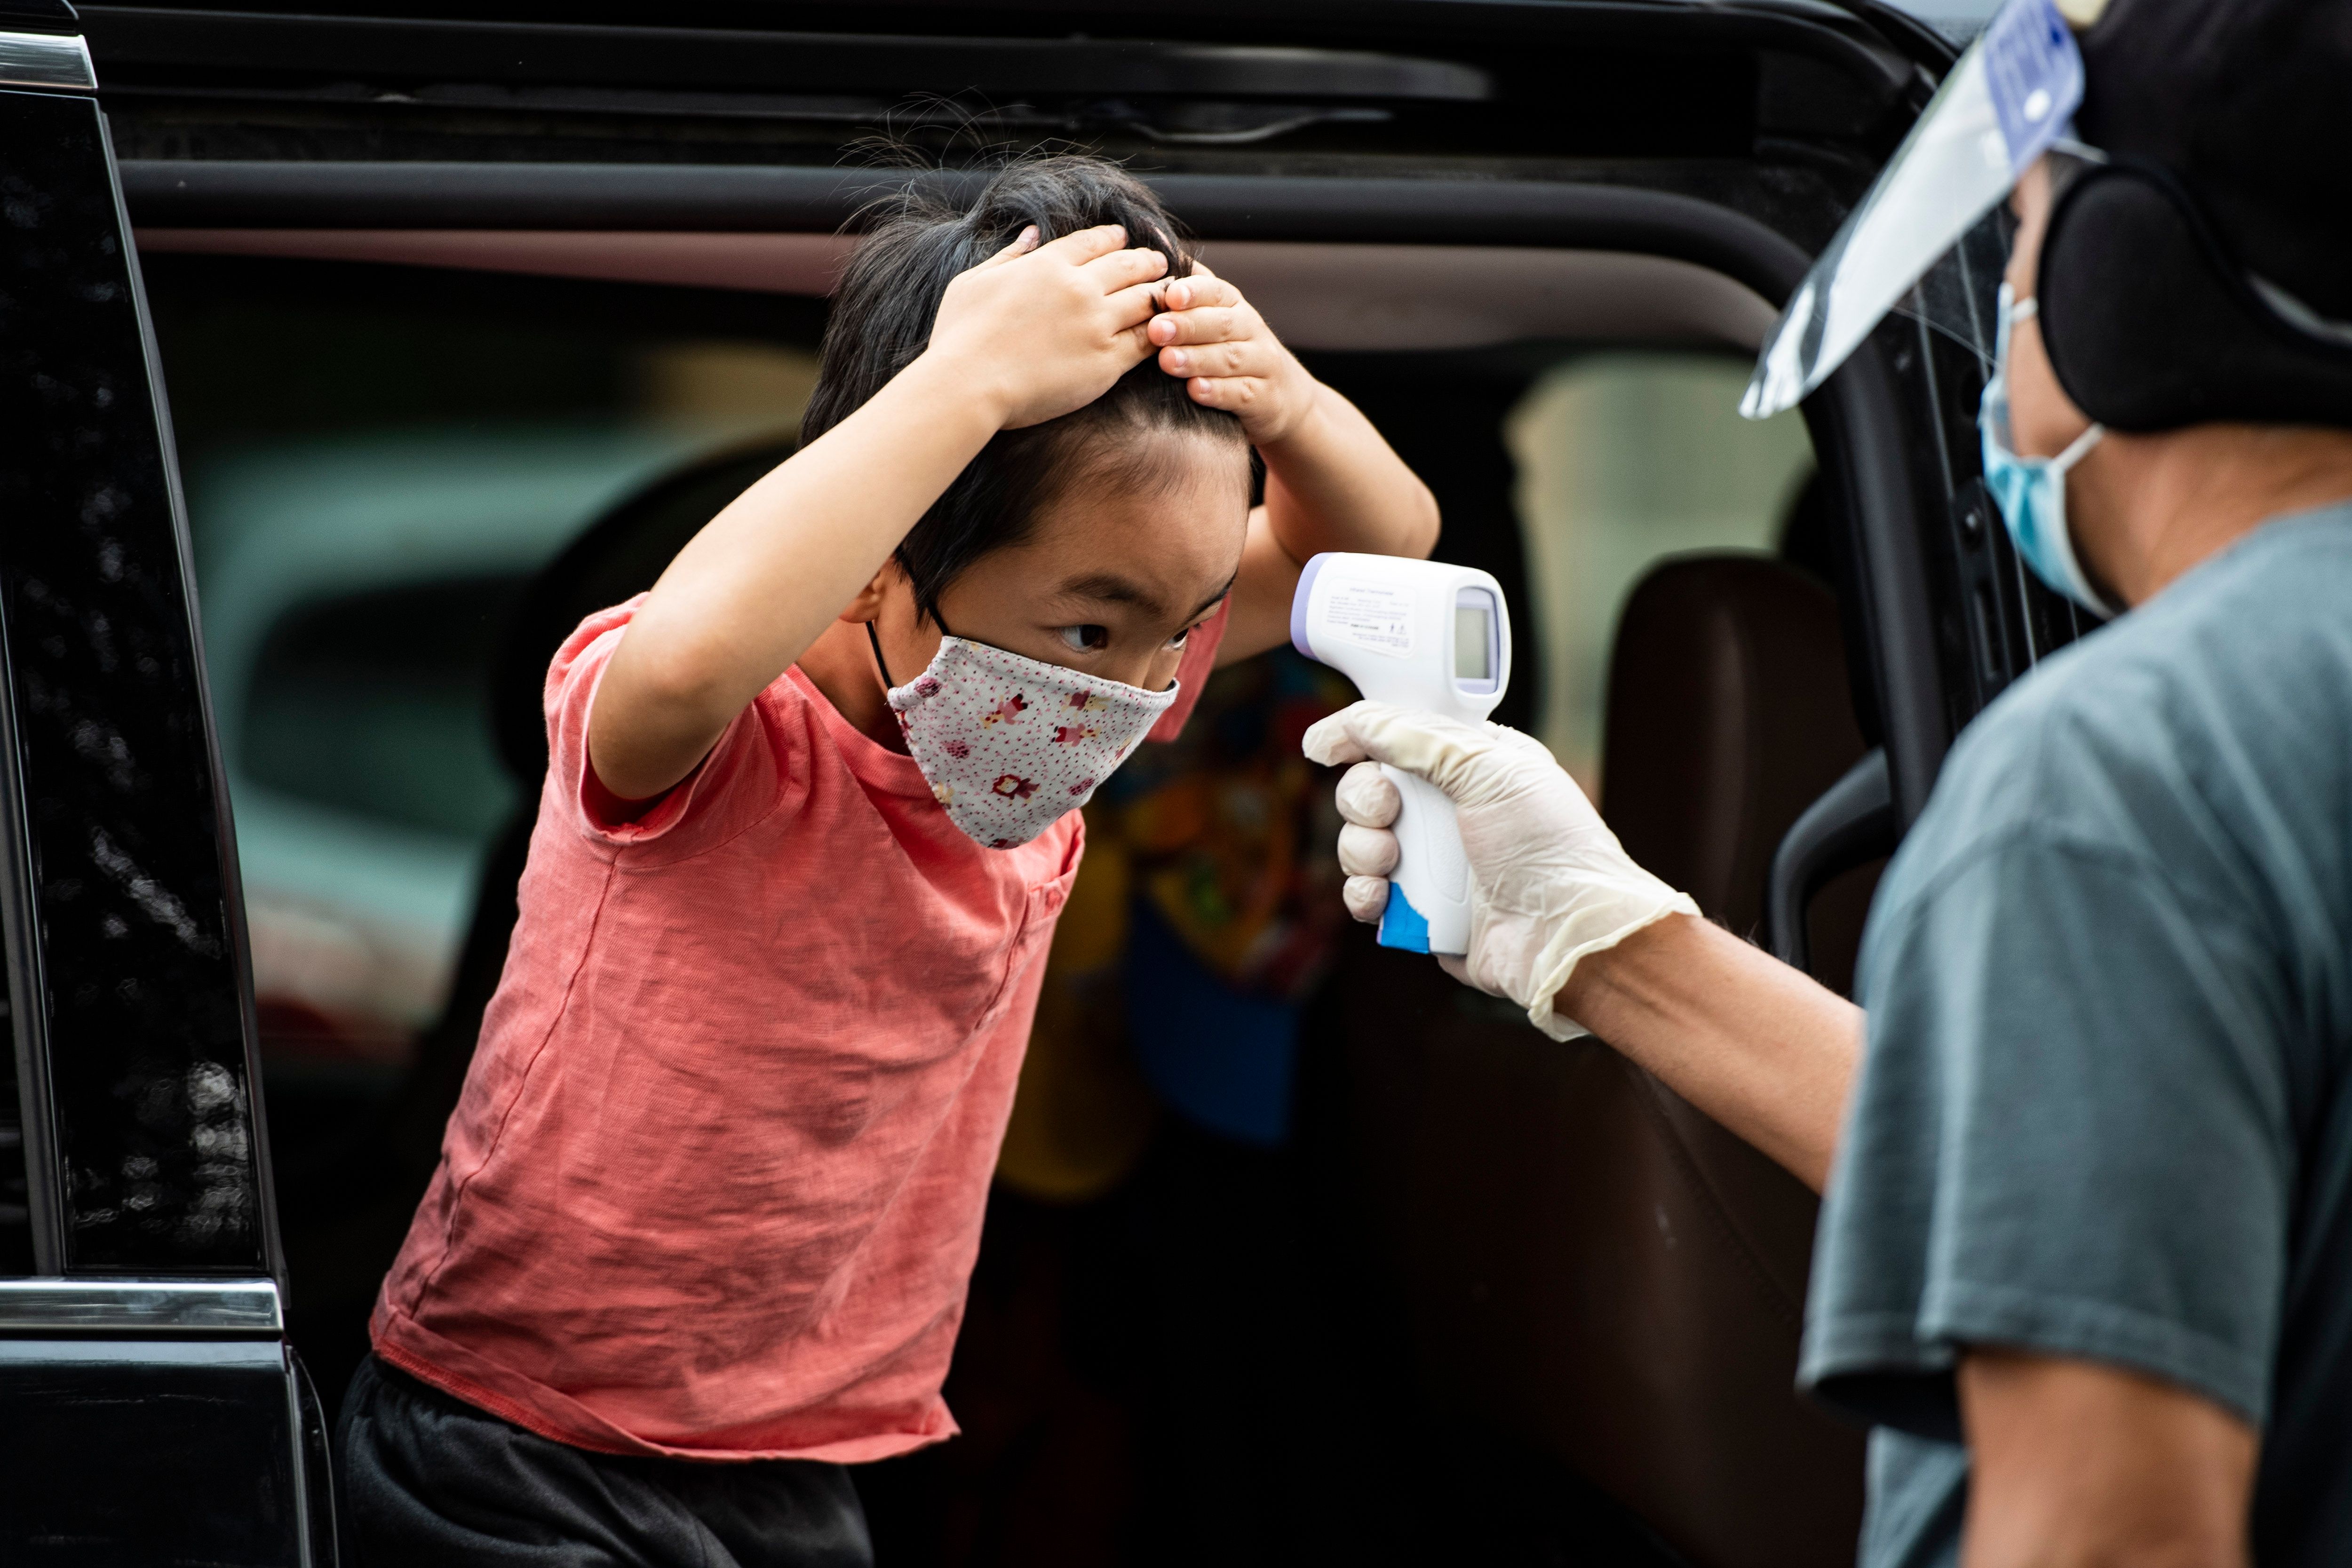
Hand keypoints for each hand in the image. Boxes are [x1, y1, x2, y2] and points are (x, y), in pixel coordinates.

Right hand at [925, 224, 1169, 429]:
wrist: (968, 384)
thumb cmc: (959, 336)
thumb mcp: (973, 282)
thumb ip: (1009, 255)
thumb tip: (1032, 233)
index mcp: (1047, 264)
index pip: (1094, 241)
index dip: (1114, 237)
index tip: (1124, 238)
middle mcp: (1079, 287)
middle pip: (1129, 264)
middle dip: (1149, 260)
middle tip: (1161, 262)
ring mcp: (1097, 324)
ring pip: (1147, 298)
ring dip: (1163, 293)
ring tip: (1174, 294)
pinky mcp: (1107, 361)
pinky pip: (1147, 341)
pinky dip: (1161, 332)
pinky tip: (1169, 331)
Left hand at [1148, 264, 1318, 444]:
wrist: (1285, 395)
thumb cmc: (1235, 349)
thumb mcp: (1218, 316)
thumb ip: (1193, 292)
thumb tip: (1158, 256)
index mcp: (1235, 305)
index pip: (1217, 291)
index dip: (1195, 292)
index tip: (1170, 295)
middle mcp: (1251, 330)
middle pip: (1222, 324)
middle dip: (1188, 326)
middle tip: (1157, 329)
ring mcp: (1261, 364)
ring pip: (1230, 358)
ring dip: (1197, 359)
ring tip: (1167, 361)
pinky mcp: (1263, 398)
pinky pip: (1241, 393)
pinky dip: (1218, 391)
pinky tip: (1194, 390)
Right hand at [1303, 701, 1697, 1039]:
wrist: (1567, 935)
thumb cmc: (1549, 845)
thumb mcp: (1488, 767)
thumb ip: (1414, 736)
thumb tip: (1350, 721)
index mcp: (1471, 766)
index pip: (1398, 737)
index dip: (1358, 737)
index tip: (1325, 746)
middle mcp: (1449, 811)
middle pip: (1368, 789)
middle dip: (1362, 799)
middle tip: (1387, 810)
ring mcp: (1432, 864)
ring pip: (1359, 843)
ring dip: (1361, 848)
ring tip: (1390, 860)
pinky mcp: (1421, 912)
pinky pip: (1367, 895)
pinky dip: (1363, 894)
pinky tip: (1381, 897)